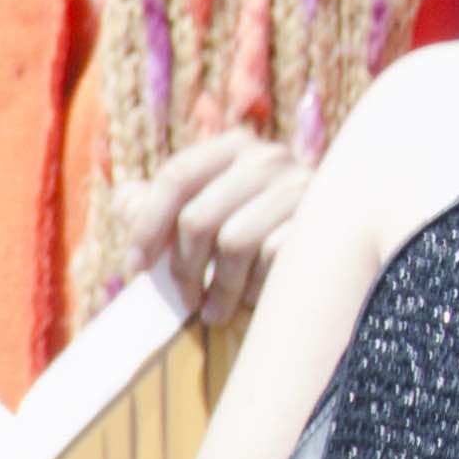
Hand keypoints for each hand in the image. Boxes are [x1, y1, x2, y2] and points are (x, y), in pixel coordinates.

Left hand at [113, 127, 310, 324]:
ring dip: (218, 288)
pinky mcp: (322, 226)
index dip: (148, 226)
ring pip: (234, 243)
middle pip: (199, 217)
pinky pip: (271, 261)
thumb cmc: (253, 233)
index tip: (137, 266)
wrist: (331, 252)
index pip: (177, 177)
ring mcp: (300, 189)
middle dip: (183, 267)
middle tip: (185, 297)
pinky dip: (255, 288)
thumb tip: (126, 199)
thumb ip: (160, 204)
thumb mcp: (204, 213)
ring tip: (214, 310)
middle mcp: (270, 158)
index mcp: (235, 147)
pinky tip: (250, 300)